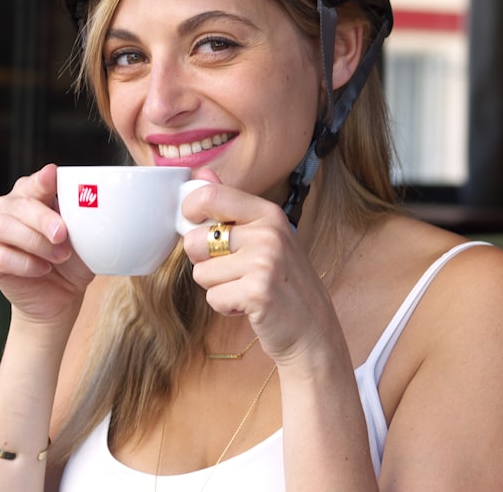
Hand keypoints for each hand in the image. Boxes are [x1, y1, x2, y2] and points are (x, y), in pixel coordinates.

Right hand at [0, 164, 94, 323]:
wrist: (62, 296)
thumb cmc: (74, 259)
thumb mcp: (86, 238)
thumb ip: (84, 218)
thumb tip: (98, 204)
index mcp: (34, 195)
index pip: (34, 182)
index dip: (41, 180)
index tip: (53, 175)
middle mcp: (9, 209)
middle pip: (17, 204)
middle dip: (41, 218)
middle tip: (62, 234)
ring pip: (2, 226)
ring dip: (35, 242)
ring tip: (59, 256)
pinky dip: (24, 263)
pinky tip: (43, 269)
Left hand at [180, 169, 343, 368]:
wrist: (312, 328)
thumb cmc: (282, 280)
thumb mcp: (263, 235)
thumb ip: (230, 204)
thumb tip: (201, 174)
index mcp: (267, 213)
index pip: (210, 196)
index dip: (190, 211)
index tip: (196, 226)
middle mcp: (268, 233)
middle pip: (195, 240)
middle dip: (204, 262)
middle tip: (232, 270)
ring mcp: (266, 262)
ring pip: (200, 273)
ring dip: (217, 287)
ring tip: (244, 288)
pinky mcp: (259, 292)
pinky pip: (213, 297)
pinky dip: (225, 307)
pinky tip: (248, 305)